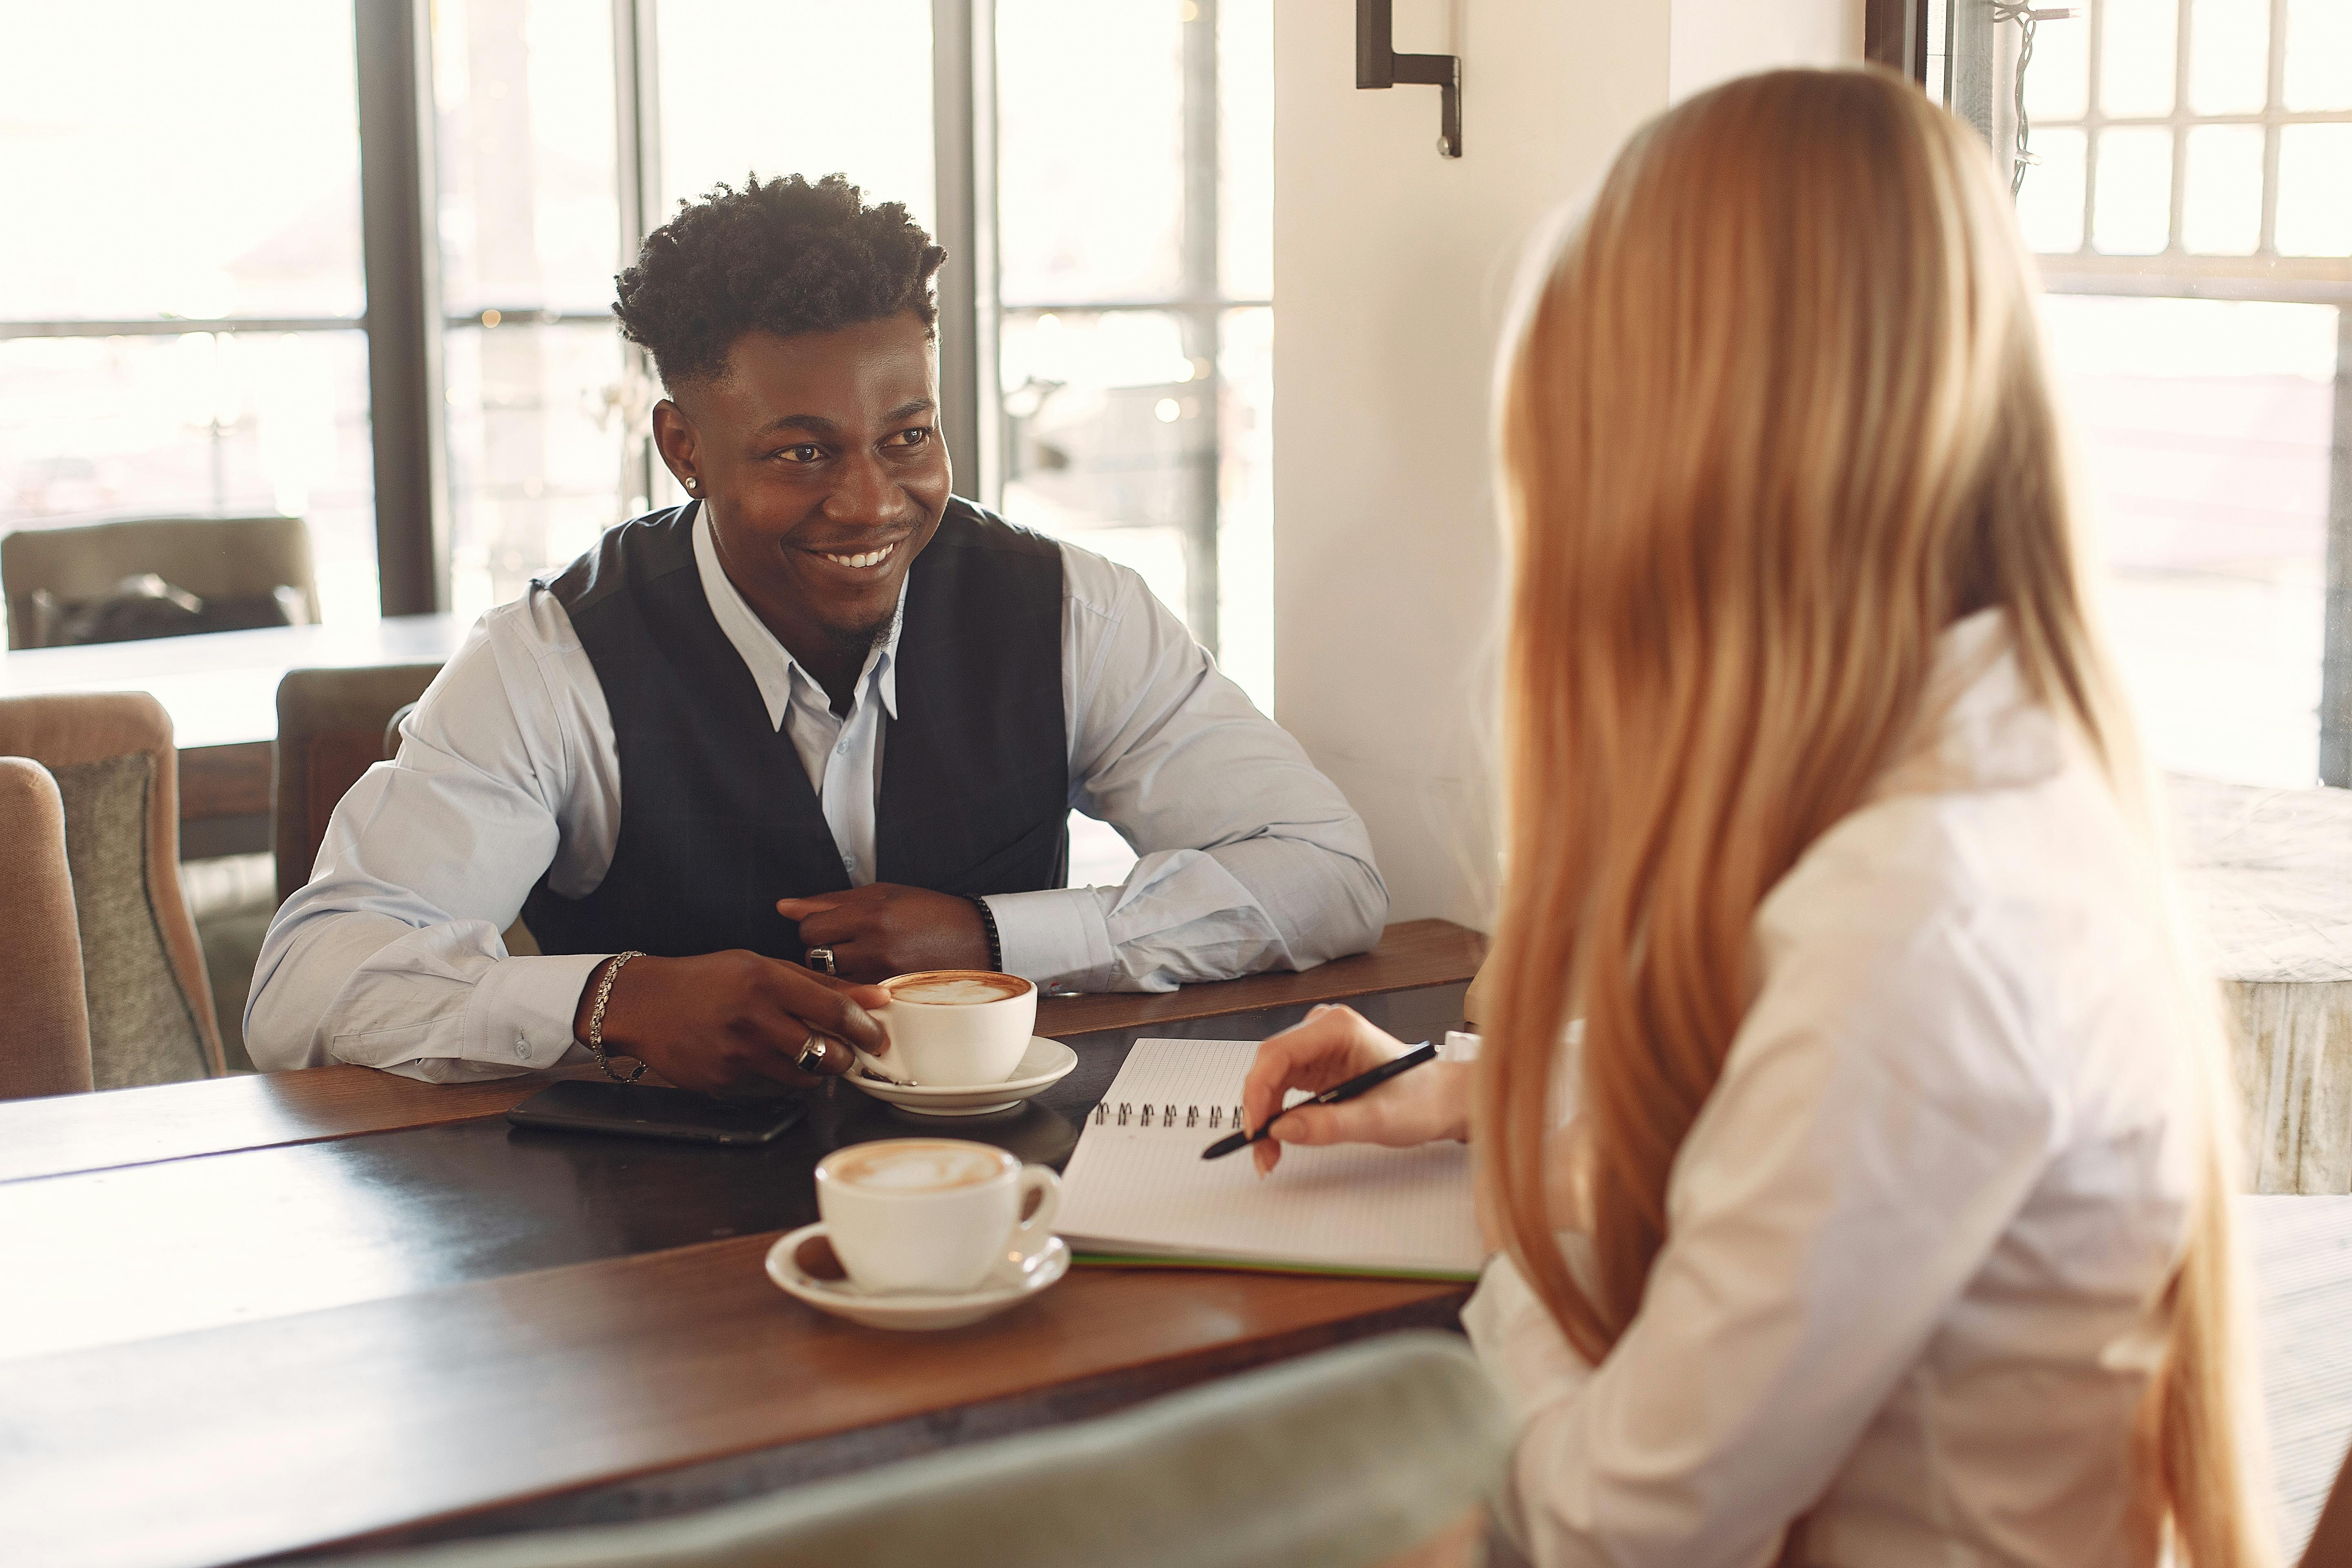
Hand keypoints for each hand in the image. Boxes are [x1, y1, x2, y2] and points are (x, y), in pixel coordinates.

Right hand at [576, 950, 890, 1094]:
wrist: (643, 1005)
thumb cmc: (705, 980)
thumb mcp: (760, 966)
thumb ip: (818, 982)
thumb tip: (871, 996)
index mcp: (765, 981)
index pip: (834, 1010)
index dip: (866, 1028)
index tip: (878, 1035)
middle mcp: (752, 1019)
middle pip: (825, 1053)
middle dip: (846, 1058)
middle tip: (849, 1052)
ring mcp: (735, 1054)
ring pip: (801, 1076)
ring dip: (815, 1069)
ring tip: (804, 1051)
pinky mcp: (722, 1081)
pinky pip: (766, 1083)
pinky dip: (772, 1073)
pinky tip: (753, 1054)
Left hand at [774, 884, 989, 981]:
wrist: (977, 939)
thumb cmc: (928, 912)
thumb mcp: (882, 894)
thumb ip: (830, 902)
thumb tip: (784, 907)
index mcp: (870, 913)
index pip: (810, 928)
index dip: (814, 928)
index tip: (830, 927)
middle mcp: (875, 946)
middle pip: (814, 956)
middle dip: (823, 952)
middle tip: (845, 946)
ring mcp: (884, 974)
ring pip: (831, 981)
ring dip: (836, 974)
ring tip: (859, 963)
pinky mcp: (893, 995)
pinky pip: (853, 997)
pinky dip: (854, 990)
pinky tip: (870, 979)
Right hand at [1241, 1004, 1474, 1175]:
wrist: (1441, 1100)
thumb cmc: (1421, 1099)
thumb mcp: (1379, 1118)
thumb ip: (1330, 1124)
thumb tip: (1282, 1130)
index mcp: (1337, 1029)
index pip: (1277, 1053)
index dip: (1258, 1092)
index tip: (1256, 1130)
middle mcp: (1322, 1030)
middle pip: (1269, 1067)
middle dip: (1259, 1111)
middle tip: (1260, 1153)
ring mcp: (1317, 1046)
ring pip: (1271, 1079)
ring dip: (1265, 1117)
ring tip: (1269, 1155)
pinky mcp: (1316, 1065)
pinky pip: (1282, 1088)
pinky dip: (1277, 1116)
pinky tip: (1279, 1138)